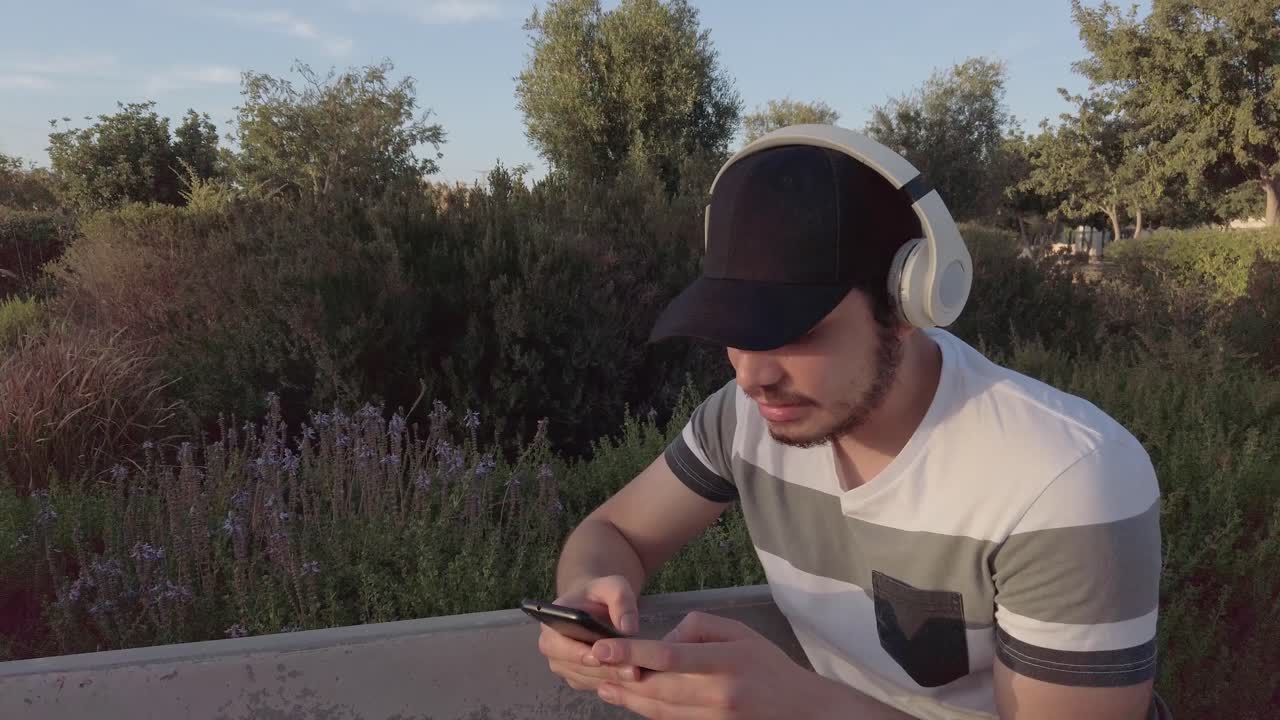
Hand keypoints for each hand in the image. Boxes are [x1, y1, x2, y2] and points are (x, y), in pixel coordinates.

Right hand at [537, 575, 642, 691]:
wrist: (597, 607)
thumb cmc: (600, 595)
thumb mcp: (613, 586)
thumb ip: (621, 600)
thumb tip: (627, 628)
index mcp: (550, 623)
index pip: (556, 644)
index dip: (575, 652)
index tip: (598, 656)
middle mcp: (552, 647)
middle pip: (571, 666)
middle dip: (601, 669)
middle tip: (629, 669)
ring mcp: (564, 665)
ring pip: (584, 678)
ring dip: (609, 678)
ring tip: (635, 673)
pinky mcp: (577, 677)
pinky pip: (592, 685)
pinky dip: (610, 683)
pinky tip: (629, 678)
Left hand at [590, 610, 825, 719]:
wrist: (801, 708)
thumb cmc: (767, 664)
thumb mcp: (738, 631)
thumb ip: (698, 628)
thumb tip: (663, 640)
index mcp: (725, 661)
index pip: (669, 655)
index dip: (631, 652)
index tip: (601, 648)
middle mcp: (718, 693)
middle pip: (657, 687)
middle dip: (621, 676)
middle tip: (592, 665)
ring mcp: (714, 717)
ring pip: (659, 709)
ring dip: (627, 697)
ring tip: (603, 684)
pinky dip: (647, 711)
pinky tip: (630, 700)